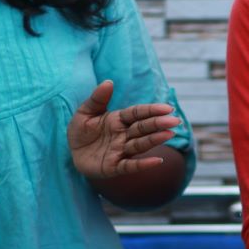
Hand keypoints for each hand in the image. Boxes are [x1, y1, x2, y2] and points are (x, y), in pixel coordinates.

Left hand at [67, 80, 181, 178]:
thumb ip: (97, 99)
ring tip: (169, 134)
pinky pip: (130, 165)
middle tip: (175, 121)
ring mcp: (121, 150)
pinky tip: (157, 161)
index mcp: (119, 120)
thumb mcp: (85, 112)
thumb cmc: (81, 131)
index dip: (152, 110)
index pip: (138, 113)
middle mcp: (124, 135)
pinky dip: (143, 164)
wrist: (73, 153)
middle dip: (158, 124)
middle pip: (143, 128)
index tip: (167, 108)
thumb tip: (109, 82)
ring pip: (140, 144)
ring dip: (155, 140)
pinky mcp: (115, 167)